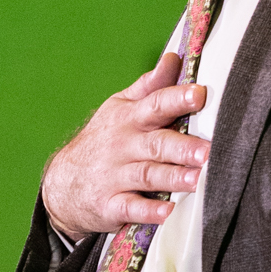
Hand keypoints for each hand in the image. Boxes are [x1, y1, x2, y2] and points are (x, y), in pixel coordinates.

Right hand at [42, 52, 209, 237]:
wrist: (63, 183)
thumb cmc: (103, 141)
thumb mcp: (120, 108)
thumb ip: (150, 86)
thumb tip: (174, 59)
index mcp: (129, 119)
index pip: (155, 105)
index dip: (177, 99)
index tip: (199, 94)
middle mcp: (123, 146)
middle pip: (156, 143)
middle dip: (182, 146)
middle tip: (207, 150)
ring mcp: (115, 176)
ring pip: (147, 175)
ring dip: (172, 177)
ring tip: (197, 180)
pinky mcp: (110, 205)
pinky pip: (130, 208)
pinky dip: (148, 212)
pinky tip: (166, 212)